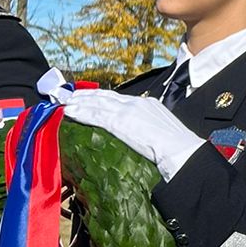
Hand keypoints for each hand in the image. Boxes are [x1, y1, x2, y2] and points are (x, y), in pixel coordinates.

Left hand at [52, 85, 204, 181]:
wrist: (182, 152)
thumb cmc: (178, 148)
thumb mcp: (164, 132)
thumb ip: (150, 130)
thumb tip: (144, 138)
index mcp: (148, 104)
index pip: (119, 98)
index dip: (101, 96)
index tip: (89, 95)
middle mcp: (136, 103)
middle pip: (104, 96)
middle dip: (85, 94)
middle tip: (68, 94)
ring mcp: (127, 111)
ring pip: (96, 103)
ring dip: (78, 101)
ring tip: (63, 101)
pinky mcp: (120, 122)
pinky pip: (95, 115)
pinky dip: (81, 112)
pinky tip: (69, 112)